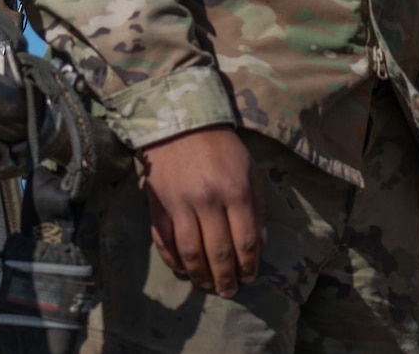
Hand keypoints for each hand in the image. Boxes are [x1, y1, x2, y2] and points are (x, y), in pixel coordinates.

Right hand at [138, 125, 265, 297]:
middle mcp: (208, 201)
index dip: (249, 264)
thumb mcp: (250, 170)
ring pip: (190, 253)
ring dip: (200, 276)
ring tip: (208, 287)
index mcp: (235, 191)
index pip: (245, 239)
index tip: (250, 277)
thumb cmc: (222, 149)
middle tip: (230, 291)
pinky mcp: (158, 207)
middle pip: (218, 251)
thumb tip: (260, 242)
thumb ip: (257, 206)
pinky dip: (175, 262)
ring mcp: (180, 205)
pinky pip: (166, 243)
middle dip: (226, 277)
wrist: (181, 126)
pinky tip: (185, 271)